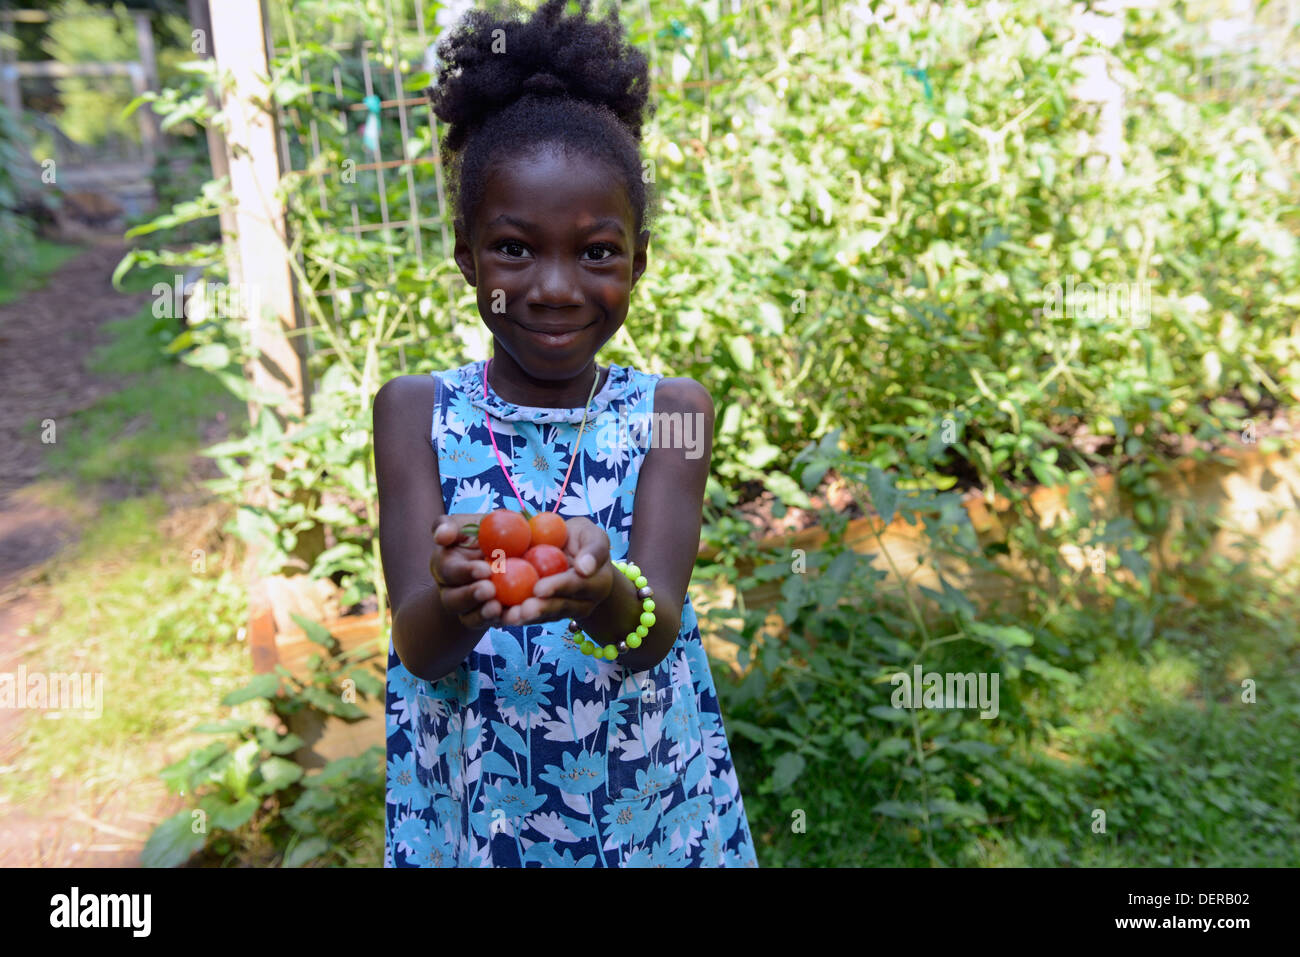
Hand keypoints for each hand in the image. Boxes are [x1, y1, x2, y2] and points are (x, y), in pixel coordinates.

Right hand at [429, 513, 501, 628]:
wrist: (507, 552)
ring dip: (483, 614)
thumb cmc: (484, 532)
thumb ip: (450, 526)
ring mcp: (469, 608)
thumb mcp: (467, 524)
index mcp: (445, 566)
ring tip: (498, 608)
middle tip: (489, 590)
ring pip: (469, 617)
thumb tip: (441, 536)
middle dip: (471, 596)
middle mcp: (452, 590)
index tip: (484, 570)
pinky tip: (516, 616)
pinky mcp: (487, 618)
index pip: (449, 571)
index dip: (465, 572)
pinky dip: (502, 621)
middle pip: (454, 599)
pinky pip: (491, 624)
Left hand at [497, 516, 613, 627]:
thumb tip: (584, 568)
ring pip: (544, 616)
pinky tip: (498, 614)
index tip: (539, 588)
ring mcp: (563, 610)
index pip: (576, 585)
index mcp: (597, 583)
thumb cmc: (582, 540)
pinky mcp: (545, 613)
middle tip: (523, 609)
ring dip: (525, 618)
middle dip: (540, 609)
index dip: (558, 587)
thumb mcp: (592, 535)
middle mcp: (583, 603)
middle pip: (560, 607)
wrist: (572, 555)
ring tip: (508, 617)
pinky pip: (531, 617)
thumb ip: (594, 549)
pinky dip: (515, 616)